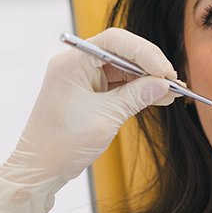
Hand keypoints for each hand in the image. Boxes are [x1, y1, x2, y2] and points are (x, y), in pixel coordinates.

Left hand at [0, 28, 176, 212]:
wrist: (39, 170)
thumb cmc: (62, 145)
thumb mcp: (105, 118)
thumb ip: (136, 96)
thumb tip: (164, 84)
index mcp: (72, 62)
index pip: (115, 42)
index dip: (144, 52)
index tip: (165, 71)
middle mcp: (76, 64)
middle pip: (121, 51)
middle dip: (149, 65)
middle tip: (172, 81)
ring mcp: (82, 77)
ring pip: (123, 68)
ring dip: (147, 79)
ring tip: (171, 91)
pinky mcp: (88, 92)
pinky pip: (118, 83)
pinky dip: (138, 90)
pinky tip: (158, 97)